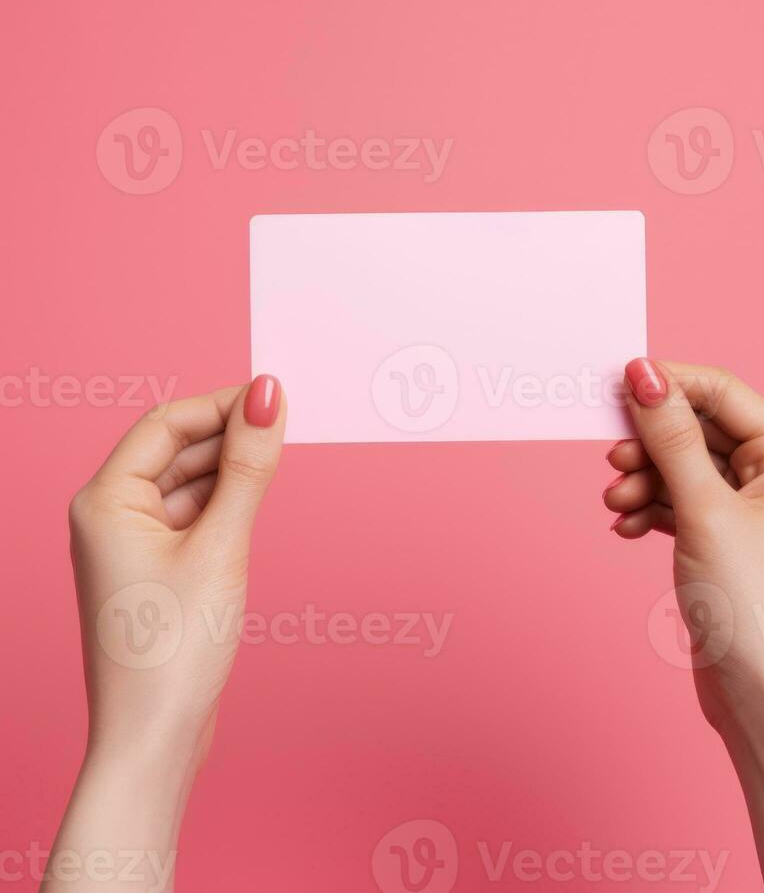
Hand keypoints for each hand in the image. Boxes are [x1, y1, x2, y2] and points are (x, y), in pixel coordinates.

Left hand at [68, 376, 285, 768]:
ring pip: (188, 482)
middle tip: (286, 426)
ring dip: (231, 469)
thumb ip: (248, 467)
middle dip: (230, 435)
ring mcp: (132, 544)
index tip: (274, 397)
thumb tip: (268, 398)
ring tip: (276, 463)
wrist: (155, 737)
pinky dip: (226, 503)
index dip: (222, 404)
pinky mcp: (156, 568)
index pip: (167, 422)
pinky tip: (255, 503)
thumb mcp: (221, 545)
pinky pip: (193, 514)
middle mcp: (111, 515)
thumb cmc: (173, 650)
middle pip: (176, 448)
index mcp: (106, 500)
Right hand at [602, 359, 763, 892]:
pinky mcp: (723, 537)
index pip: (721, 392)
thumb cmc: (754, 605)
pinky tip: (627, 526)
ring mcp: (748, 507)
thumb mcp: (703, 509)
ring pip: (681, 467)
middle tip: (613, 460)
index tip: (615, 386)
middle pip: (696, 429)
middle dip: (650, 445)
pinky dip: (650, 509)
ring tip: (617, 504)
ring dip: (644, 480)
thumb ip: (670, 437)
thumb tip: (643, 374)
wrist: (763, 695)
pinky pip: (678, 501)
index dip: (667, 385)